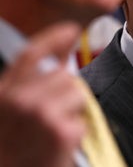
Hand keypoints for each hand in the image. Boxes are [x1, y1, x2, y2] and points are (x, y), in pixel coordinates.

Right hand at [0, 22, 85, 166]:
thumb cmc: (12, 146)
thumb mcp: (9, 110)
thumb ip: (29, 82)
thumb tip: (62, 55)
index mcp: (3, 93)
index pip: (31, 53)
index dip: (53, 38)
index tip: (71, 30)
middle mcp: (20, 101)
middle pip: (64, 75)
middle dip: (64, 92)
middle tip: (51, 115)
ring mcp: (41, 115)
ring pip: (78, 93)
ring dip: (72, 110)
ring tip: (54, 129)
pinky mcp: (61, 132)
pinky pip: (82, 118)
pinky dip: (76, 131)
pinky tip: (58, 143)